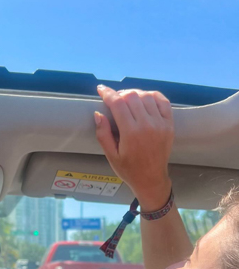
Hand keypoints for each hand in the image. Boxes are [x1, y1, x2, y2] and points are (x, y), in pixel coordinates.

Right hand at [94, 85, 173, 211]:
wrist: (151, 179)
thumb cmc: (128, 169)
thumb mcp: (111, 155)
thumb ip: (103, 134)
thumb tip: (98, 113)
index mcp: (131, 133)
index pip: (118, 103)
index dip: (108, 93)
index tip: (101, 89)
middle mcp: (147, 125)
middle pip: (132, 96)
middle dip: (120, 94)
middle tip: (114, 99)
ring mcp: (160, 124)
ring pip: (146, 96)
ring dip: (135, 94)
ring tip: (128, 100)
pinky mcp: (169, 124)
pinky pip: (162, 101)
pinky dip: (152, 96)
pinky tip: (144, 99)